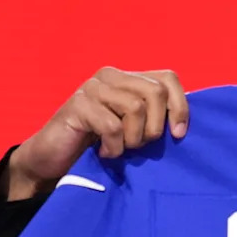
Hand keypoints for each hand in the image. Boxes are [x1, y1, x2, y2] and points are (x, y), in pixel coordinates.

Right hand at [2, 67, 187, 200]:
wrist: (53, 161)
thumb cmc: (99, 145)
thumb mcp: (134, 129)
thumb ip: (155, 118)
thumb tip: (184, 123)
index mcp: (129, 78)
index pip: (169, 78)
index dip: (180, 106)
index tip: (178, 135)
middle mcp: (111, 75)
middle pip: (156, 92)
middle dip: (154, 127)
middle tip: (137, 146)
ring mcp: (92, 87)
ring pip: (136, 108)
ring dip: (133, 139)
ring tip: (119, 148)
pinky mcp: (77, 105)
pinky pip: (112, 126)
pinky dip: (114, 147)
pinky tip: (104, 152)